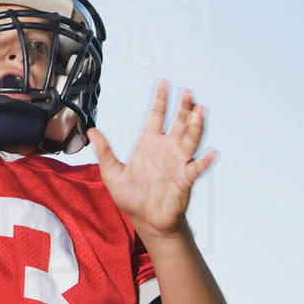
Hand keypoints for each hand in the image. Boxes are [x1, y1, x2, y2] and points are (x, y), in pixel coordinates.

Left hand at [87, 80, 217, 240]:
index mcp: (148, 143)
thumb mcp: (111, 173)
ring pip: (190, 139)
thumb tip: (92, 131)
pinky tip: (212, 152)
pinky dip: (205, 160)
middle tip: (186, 92)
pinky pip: (197, 168)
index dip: (160, 99)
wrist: (146, 220)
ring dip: (196, 126)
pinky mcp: (186, 179)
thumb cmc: (130, 197)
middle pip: (178, 123)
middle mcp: (166, 149)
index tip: (163, 83)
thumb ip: (104, 151)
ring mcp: (178, 162)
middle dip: (182, 107)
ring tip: (200, 111)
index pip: (156, 116)